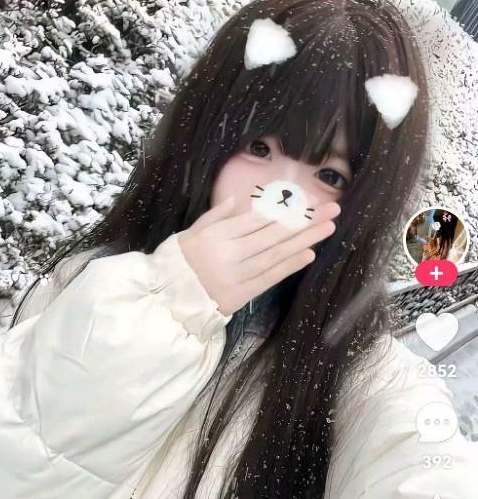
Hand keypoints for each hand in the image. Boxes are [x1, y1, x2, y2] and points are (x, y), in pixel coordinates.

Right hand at [177, 196, 340, 315]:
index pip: (256, 220)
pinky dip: (290, 266)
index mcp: (216, 236)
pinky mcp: (242, 294)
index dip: (284, 209)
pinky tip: (309, 254)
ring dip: (304, 241)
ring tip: (327, 228)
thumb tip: (237, 199)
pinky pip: (269, 278)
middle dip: (304, 221)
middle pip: (273, 234)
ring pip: (276, 255)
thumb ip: (215, 216)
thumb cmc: (180, 262)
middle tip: (330, 209)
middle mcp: (230, 254)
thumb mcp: (190, 232)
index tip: (307, 201)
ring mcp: (238, 276)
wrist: (169, 300)